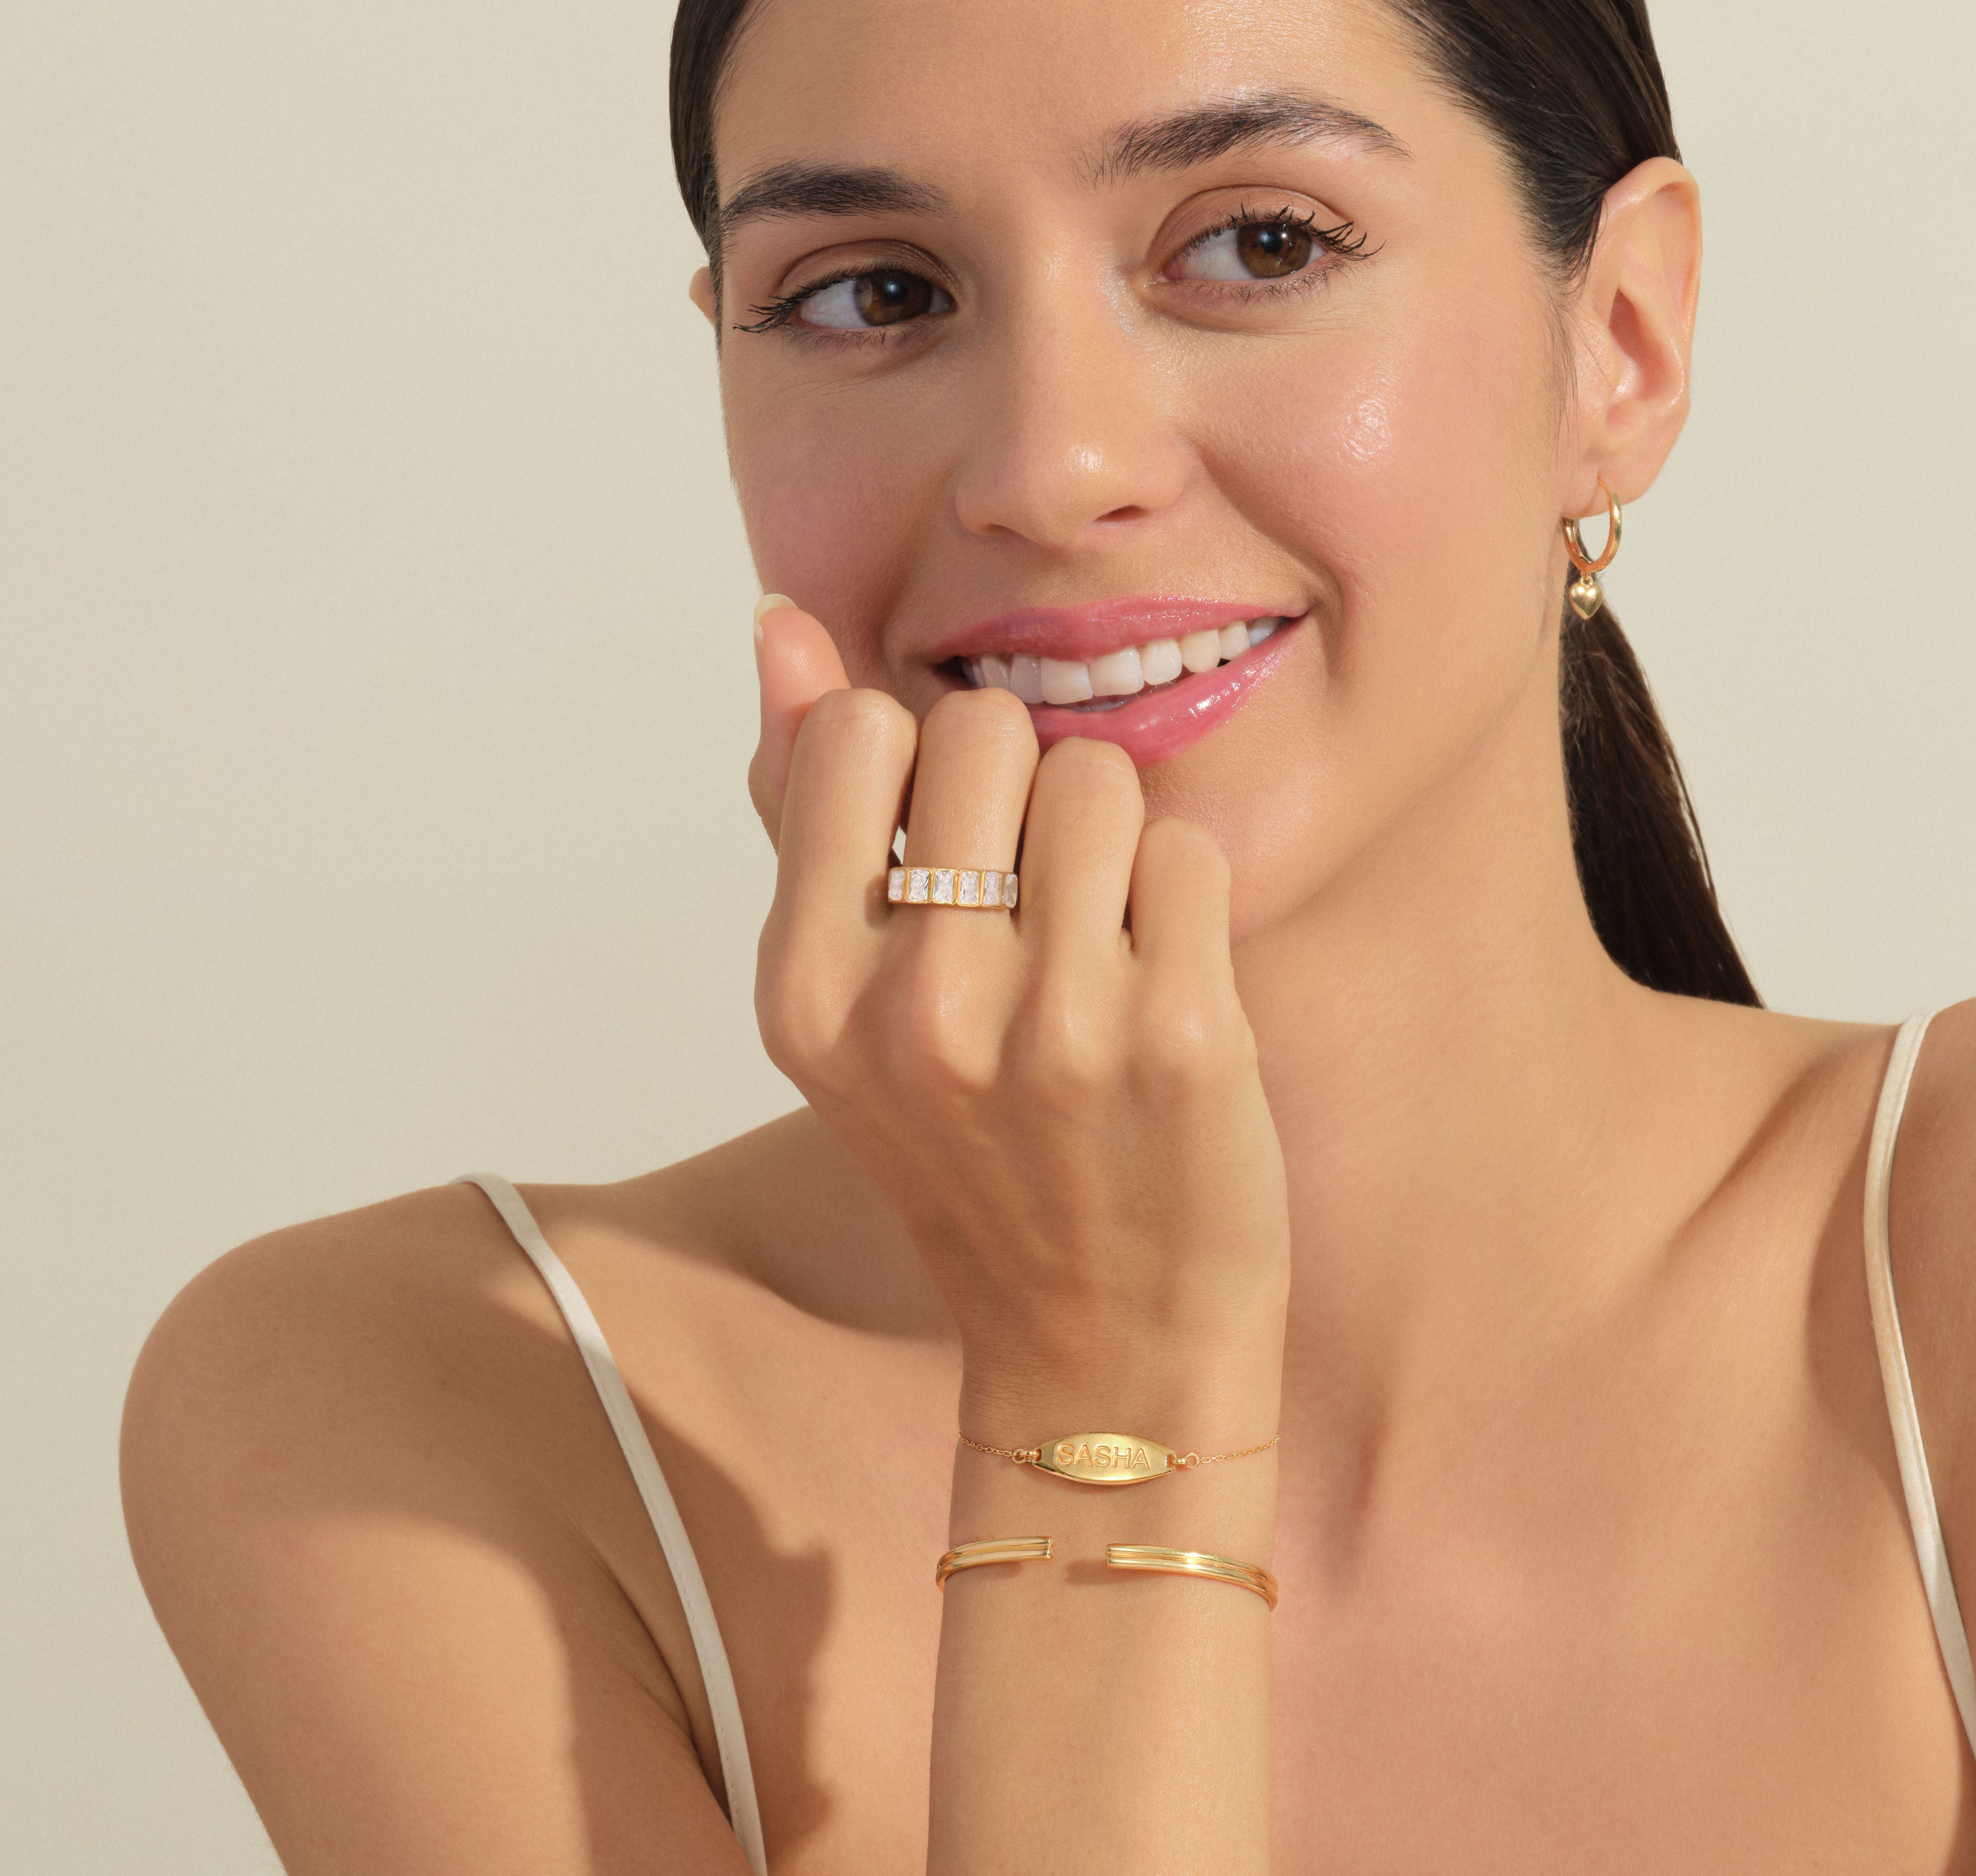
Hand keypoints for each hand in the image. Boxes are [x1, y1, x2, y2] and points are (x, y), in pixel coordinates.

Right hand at [747, 601, 1290, 1434]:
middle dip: (1024, 792)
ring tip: (1104, 949)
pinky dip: (1190, 904)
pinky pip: (1193, 854)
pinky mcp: (1182, 1040)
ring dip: (1116, 842)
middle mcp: (917, 1008)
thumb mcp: (850, 1009)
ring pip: (1102, 778)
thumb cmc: (976, 1158)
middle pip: (986, 732)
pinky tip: (1166, 990)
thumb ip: (806, 809)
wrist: (1104, 1351)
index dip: (921, 771)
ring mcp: (1053, 1027)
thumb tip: (782, 625)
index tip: (948, 861)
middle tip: (1039, 908)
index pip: (862, 731)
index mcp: (807, 991)